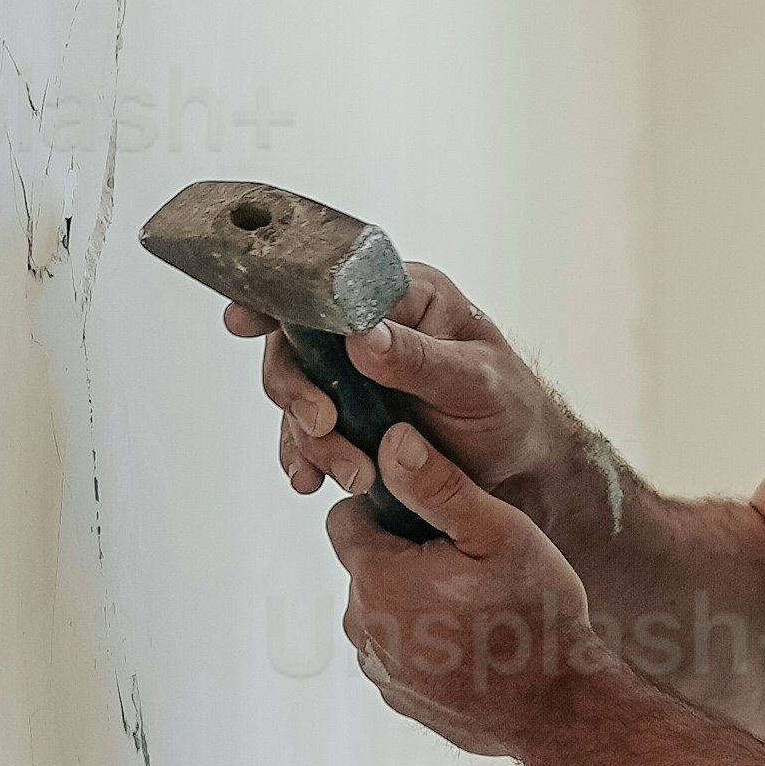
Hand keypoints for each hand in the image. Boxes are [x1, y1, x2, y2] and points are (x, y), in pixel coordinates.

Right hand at [227, 263, 575, 520]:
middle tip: (325, 425)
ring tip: (353, 473)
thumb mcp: (476, 381)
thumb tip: (361, 334)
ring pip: (296, 398)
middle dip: (299, 391)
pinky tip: (313, 481)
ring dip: (310, 439)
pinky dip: (304, 460)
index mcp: (401, 297)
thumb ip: (419, 358)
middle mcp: (368, 331)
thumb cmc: (511, 410)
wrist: (520, 471)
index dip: (278, 297)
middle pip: (295, 347)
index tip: (244, 318)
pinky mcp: (347, 422)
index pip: (328, 283)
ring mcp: (352, 379)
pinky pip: (304, 437)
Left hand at [327, 424, 594, 760]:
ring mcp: (378, 666)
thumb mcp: (498, 533)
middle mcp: (362, 624)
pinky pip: (395, 650)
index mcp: (377, 576)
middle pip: (365, 565)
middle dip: (402, 557)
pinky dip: (422, 642)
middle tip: (466, 566)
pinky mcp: (397, 696)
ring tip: (473, 609)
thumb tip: (391, 439)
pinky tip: (471, 645)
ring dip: (411, 601)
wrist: (558, 711)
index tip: (434, 520)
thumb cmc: (535, 616)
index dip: (387, 509)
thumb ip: (438, 484)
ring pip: (379, 609)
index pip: (346, 519)